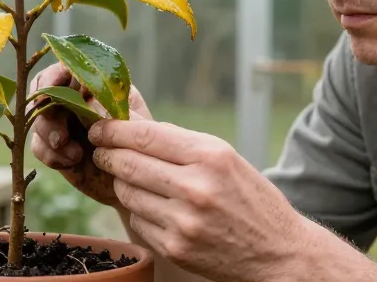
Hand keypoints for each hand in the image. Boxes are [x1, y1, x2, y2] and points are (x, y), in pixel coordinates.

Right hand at [28, 62, 151, 206]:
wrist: (133, 180)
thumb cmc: (138, 145)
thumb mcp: (131, 123)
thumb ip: (110, 108)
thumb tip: (85, 99)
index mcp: (95, 84)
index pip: (66, 68)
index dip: (53, 77)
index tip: (50, 90)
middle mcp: (74, 99)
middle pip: (44, 94)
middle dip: (48, 116)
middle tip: (61, 138)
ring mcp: (62, 121)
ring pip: (38, 119)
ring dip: (50, 137)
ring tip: (74, 155)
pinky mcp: (53, 146)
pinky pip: (37, 145)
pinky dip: (51, 155)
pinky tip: (71, 163)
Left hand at [88, 119, 306, 281]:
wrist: (278, 252)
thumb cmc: (249, 198)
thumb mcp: (225, 158)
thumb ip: (180, 141)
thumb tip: (132, 124)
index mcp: (210, 156)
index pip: (145, 136)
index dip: (113, 129)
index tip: (98, 127)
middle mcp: (196, 187)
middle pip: (128, 163)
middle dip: (107, 154)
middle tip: (100, 150)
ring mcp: (183, 221)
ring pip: (127, 193)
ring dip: (121, 183)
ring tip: (131, 179)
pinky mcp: (175, 247)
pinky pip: (137, 220)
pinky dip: (138, 211)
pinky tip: (153, 207)